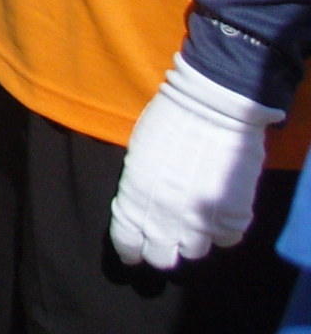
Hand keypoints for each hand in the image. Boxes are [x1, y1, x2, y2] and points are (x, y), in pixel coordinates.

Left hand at [110, 57, 284, 269]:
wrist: (211, 105)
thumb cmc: (167, 119)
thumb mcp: (138, 153)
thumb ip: (139, 187)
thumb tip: (142, 209)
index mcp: (136, 194)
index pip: (127, 240)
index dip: (130, 250)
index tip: (133, 253)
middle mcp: (166, 213)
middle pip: (162, 257)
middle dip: (160, 250)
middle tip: (165, 241)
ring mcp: (202, 217)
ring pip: (194, 251)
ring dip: (191, 240)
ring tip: (192, 224)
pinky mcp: (234, 213)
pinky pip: (227, 238)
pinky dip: (222, 230)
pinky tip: (218, 214)